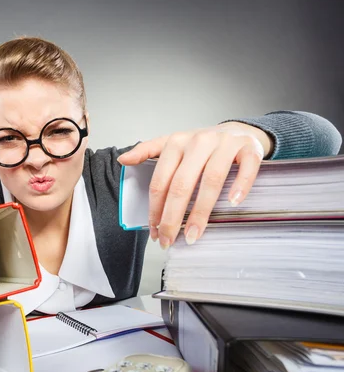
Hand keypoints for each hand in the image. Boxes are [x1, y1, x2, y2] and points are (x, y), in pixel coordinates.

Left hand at [118, 122, 271, 247]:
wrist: (238, 131)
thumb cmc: (201, 146)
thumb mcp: (172, 144)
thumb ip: (146, 151)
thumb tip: (123, 160)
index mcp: (176, 143)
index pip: (161, 181)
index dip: (155, 209)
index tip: (154, 231)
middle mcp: (199, 142)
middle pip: (182, 184)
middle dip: (172, 216)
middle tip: (168, 240)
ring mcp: (225, 145)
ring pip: (211, 179)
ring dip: (201, 212)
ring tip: (192, 235)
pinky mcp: (249, 149)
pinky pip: (246, 168)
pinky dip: (240, 185)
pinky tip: (232, 203)